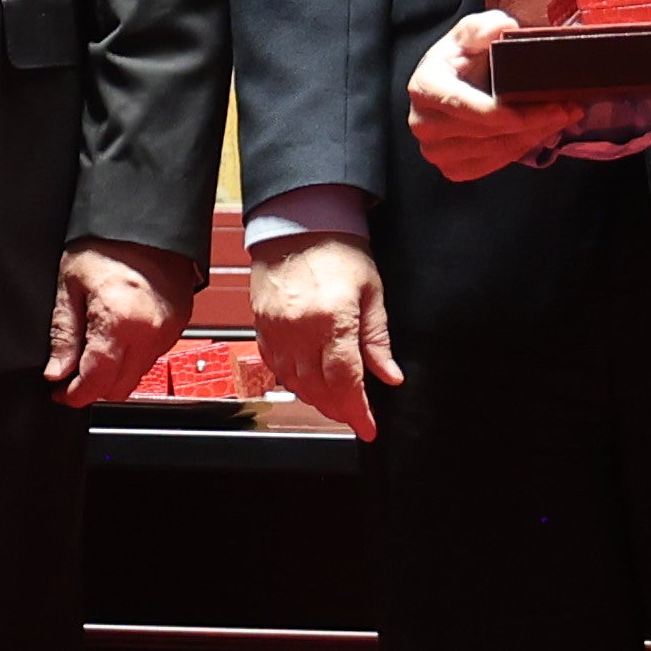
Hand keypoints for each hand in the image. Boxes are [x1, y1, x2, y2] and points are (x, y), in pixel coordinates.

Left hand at [45, 237, 193, 407]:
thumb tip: (56, 371)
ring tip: (92, 353)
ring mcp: (168, 332)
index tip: (60, 393)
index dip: (74, 395)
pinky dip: (132, 358)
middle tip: (70, 375)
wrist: (148, 219)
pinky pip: (152, 357)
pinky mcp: (177, 326)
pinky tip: (116, 339)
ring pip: (137, 376)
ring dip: (113, 375)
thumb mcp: (70, 283)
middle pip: (119, 388)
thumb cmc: (108, 242)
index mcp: (119, 322)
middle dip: (93, 388)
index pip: (96, 382)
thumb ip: (63, 333)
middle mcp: (150, 333)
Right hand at [246, 233, 401, 439]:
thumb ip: (378, 339)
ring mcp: (276, 329)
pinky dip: (293, 381)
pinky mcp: (261, 325)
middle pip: (318, 389)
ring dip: (316, 399)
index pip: (346, 381)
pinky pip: (275, 366)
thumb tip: (390, 376)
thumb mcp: (371, 291)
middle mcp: (300, 330)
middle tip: (356, 415)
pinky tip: (307, 382)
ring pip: (295, 383)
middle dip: (339, 409)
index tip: (368, 428)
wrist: (297, 221)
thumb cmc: (337, 248)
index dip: (358, 411)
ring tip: (335, 402)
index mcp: (332, 320)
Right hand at [406, 9, 585, 180]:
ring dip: (535, 137)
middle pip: (493, 134)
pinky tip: (538, 132)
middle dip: (538, 123)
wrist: (446, 83)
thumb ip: (486, 27)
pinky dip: (521, 149)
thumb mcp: (472, 30)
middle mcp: (425, 125)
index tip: (556, 106)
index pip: (477, 111)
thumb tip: (503, 29)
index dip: (519, 114)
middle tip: (571, 110)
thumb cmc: (461, 56)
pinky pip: (494, 164)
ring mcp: (436, 152)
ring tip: (563, 119)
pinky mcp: (452, 168)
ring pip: (499, 151)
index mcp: (426, 88)